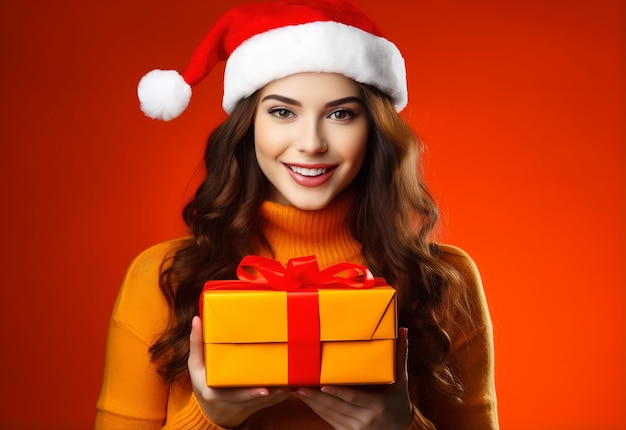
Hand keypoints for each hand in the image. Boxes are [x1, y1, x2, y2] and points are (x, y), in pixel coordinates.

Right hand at [188, 316, 288, 426]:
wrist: (212, 407)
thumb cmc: (203, 382)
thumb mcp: (195, 365)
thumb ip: (196, 343)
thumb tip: (196, 319)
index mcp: (216, 393)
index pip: (236, 396)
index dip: (251, 394)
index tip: (265, 390)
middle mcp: (232, 403)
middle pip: (257, 400)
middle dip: (273, 392)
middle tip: (286, 384)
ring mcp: (246, 406)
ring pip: (267, 403)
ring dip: (280, 393)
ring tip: (293, 383)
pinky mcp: (256, 406)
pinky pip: (272, 403)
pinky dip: (281, 395)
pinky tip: (291, 386)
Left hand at [295, 328, 412, 429]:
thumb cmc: (398, 402)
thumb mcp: (401, 382)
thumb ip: (400, 357)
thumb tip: (404, 331)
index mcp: (377, 405)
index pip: (354, 398)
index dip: (338, 392)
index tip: (322, 385)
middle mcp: (365, 419)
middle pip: (336, 406)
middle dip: (316, 396)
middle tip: (299, 386)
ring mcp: (355, 428)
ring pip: (329, 414)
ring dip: (312, 402)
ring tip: (297, 391)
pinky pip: (328, 420)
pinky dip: (316, 409)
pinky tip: (306, 400)